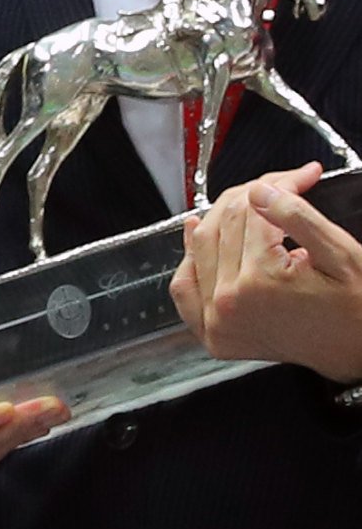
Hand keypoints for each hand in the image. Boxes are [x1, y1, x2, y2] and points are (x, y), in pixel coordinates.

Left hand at [170, 163, 361, 379]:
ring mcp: (215, 322)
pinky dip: (192, 258)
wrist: (358, 353)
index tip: (301, 175)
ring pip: (201, 245)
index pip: (255, 210)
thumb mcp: (342, 255)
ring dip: (222, 217)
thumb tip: (260, 190)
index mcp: (260, 281)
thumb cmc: (358, 310)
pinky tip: (199, 234)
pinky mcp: (213, 334)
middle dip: (253, 195)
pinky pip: (185, 287)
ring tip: (248, 201)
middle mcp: (228, 303)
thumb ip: (298, 218)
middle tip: (281, 184)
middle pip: (224, 223)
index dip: (281, 184)